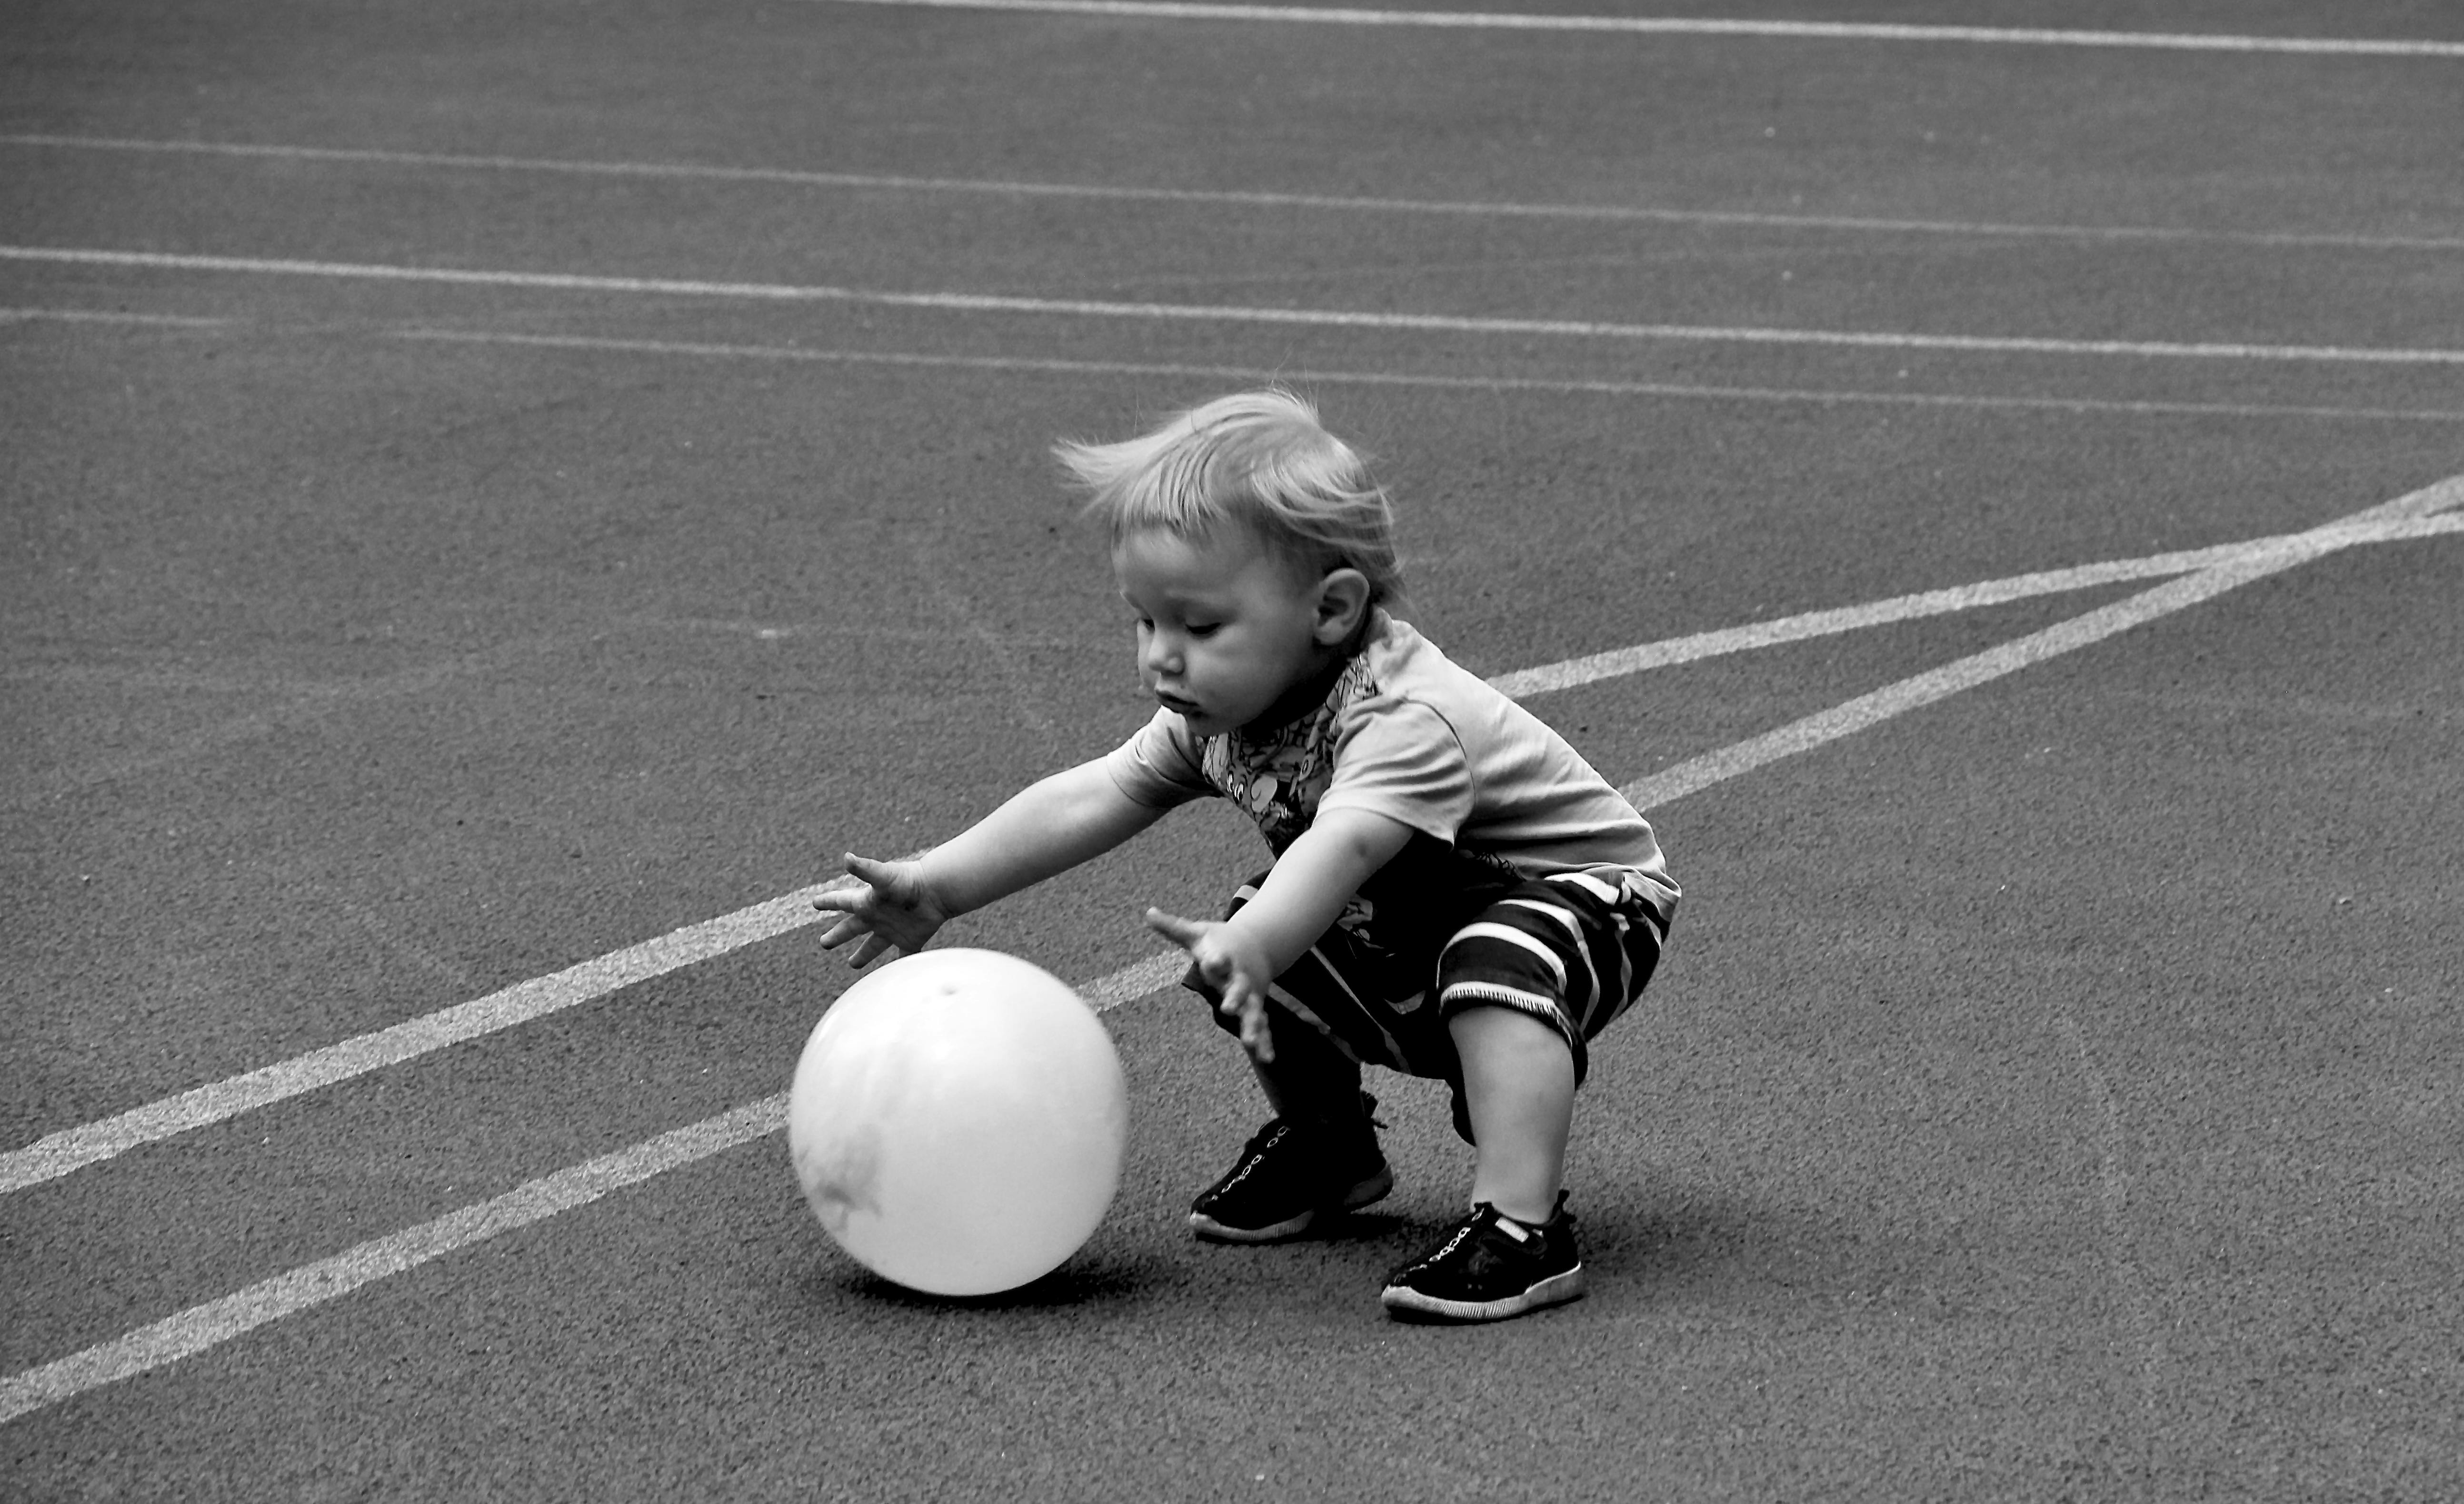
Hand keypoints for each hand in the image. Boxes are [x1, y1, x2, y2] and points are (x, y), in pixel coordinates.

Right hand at [811, 853, 949, 967]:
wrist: (938, 889)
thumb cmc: (909, 881)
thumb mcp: (883, 875)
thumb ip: (865, 869)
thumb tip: (847, 857)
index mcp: (867, 902)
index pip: (841, 902)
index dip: (828, 902)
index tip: (814, 903)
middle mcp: (877, 917)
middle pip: (851, 928)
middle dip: (837, 936)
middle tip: (824, 943)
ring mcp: (893, 929)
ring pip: (873, 946)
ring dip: (862, 955)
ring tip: (852, 964)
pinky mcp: (910, 940)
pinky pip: (903, 956)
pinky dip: (899, 965)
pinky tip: (894, 975)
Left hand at [1145, 907, 1275, 1063]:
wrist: (1256, 945)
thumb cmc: (1219, 941)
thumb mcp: (1196, 932)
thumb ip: (1173, 926)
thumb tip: (1148, 913)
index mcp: (1225, 958)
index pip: (1220, 958)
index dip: (1217, 960)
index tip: (1214, 962)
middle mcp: (1239, 977)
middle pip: (1239, 988)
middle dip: (1236, 998)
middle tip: (1229, 1008)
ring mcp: (1250, 994)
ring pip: (1253, 1011)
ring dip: (1253, 1026)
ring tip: (1250, 1042)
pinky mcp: (1255, 1007)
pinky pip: (1262, 1026)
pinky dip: (1266, 1042)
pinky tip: (1267, 1059)